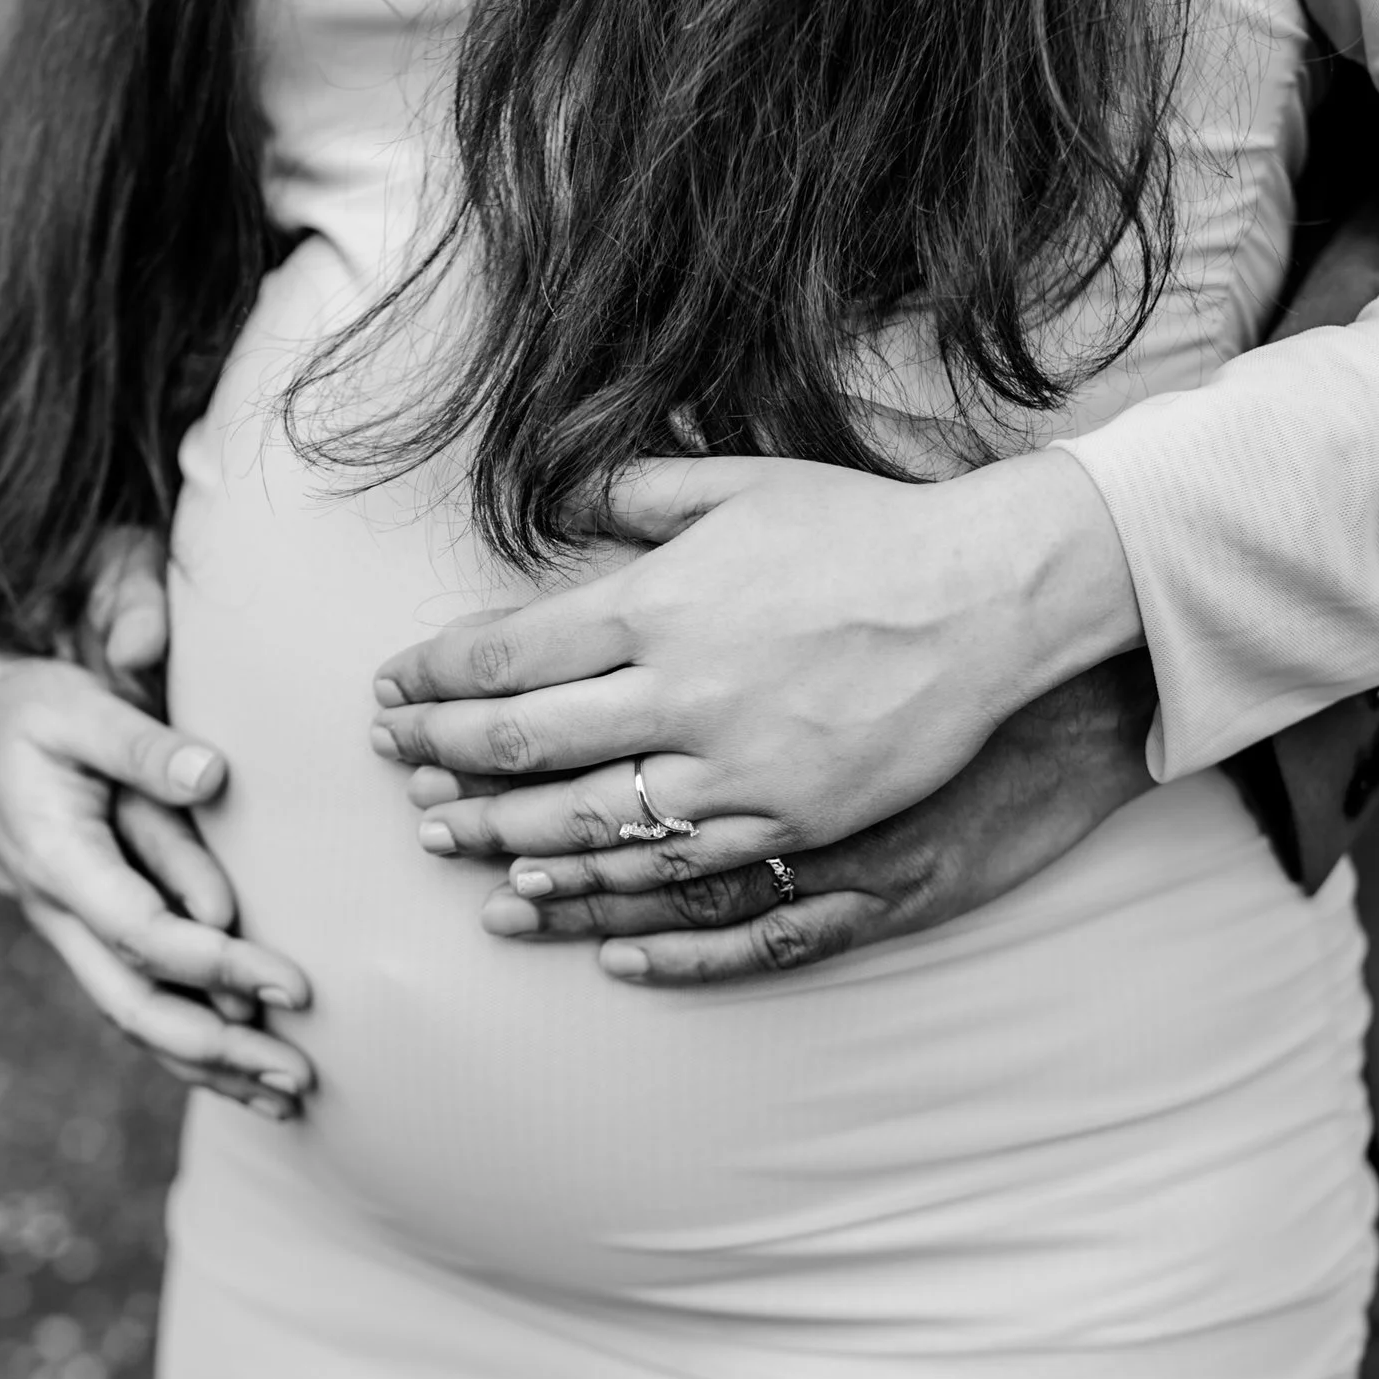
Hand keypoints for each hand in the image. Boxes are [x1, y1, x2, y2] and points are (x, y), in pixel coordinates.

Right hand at [0, 549, 314, 1117]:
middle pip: (136, 1006)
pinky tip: (250, 1076)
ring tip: (291, 1097)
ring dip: (212, 1066)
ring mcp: (77, 937)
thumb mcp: (77, 709)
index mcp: (57, 862)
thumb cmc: (32, 716)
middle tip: (300, 1073)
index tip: (292, 985)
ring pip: (138, 1020)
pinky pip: (143, 1005)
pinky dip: (195, 1049)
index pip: (142, 934)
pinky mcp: (99, 939)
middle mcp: (62, 916)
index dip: (216, 966)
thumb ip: (140, 744)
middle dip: (218, 1050)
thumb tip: (212, 775)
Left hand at [368, 448, 1143, 888]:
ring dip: (498, 831)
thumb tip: (570, 498)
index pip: (504, 654)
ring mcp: (733, 768)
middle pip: (521, 743)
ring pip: (581, 820)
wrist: (985, 595)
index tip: (393, 686)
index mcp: (655, 604)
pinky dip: (599, 888)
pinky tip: (550, 894)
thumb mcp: (744, 484)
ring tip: (443, 837)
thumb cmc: (862, 530)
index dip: (434, 676)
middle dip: (440, 754)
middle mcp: (679, 692)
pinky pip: (670, 871)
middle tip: (393, 762)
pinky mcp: (787, 821)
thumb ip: (642, 492)